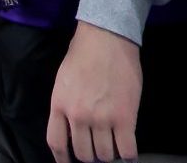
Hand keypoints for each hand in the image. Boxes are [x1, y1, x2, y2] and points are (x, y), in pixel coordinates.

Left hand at [47, 22, 141, 162]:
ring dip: (110, 154)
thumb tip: (73, 125)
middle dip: (92, 155)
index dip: (64, 159)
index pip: (57, 144)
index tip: (70, 161)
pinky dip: (129, 155)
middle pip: (83, 153)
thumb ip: (65, 105)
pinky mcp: (125, 116)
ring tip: (115, 147)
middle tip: (99, 149)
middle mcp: (78, 117)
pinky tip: (129, 153)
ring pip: (105, 154)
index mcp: (60, 107)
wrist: (107, 37)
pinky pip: (126, 148)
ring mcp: (102, 118)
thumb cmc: (85, 53)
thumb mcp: (63, 81)